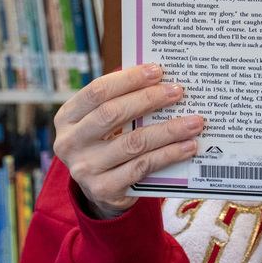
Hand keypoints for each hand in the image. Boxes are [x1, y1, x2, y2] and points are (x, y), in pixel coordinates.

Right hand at [52, 64, 204, 218]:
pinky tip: (188, 146)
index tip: (157, 71)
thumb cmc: (107, 143)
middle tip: (178, 92)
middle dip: (149, 99)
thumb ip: (122, 99)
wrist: (100, 191)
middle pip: (112, 114)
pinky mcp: (105, 190)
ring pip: (133, 143)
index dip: (128, 79)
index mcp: (67, 117)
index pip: (97, 91)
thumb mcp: (103, 122)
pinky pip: (143, 167)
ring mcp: (86, 169)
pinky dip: (169, 154)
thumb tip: (159, 77)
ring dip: (169, 130)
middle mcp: (70, 143)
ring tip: (194, 121)